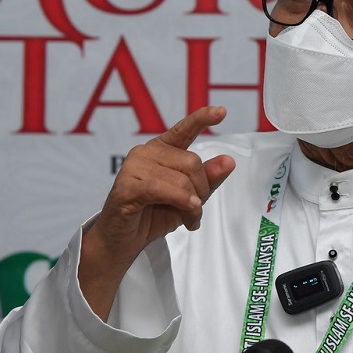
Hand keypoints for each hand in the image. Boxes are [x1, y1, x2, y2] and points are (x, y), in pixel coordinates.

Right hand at [79, 106, 235, 317]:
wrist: (124, 241)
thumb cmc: (154, 214)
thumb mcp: (189, 196)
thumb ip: (208, 178)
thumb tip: (228, 161)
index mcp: (161, 149)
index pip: (184, 129)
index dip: (202, 118)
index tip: (221, 111)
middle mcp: (146, 152)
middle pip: (192, 162)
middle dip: (202, 190)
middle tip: (197, 211)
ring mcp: (133, 167)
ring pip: (181, 179)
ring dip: (192, 205)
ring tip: (189, 219)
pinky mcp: (126, 186)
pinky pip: (163, 189)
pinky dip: (181, 202)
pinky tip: (187, 215)